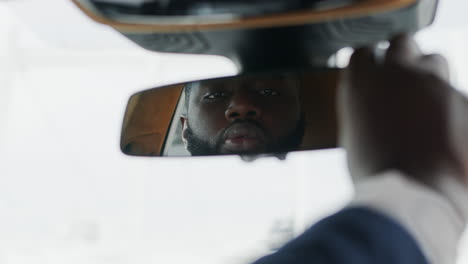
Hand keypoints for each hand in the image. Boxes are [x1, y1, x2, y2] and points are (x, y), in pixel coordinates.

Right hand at [338, 34, 465, 184]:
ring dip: (427, 75)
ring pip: (434, 61)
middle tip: (399, 78)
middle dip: (400, 56)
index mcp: (363, 82)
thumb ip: (363, 109)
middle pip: (402, 43)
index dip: (367, 63)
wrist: (417, 192)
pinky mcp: (465, 99)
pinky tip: (444, 131)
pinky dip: (449, 106)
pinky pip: (456, 93)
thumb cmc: (378, 171)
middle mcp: (398, 73)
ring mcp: (435, 83)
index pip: (362, 53)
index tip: (371, 72)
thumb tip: (373, 106)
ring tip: (424, 102)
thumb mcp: (353, 136)